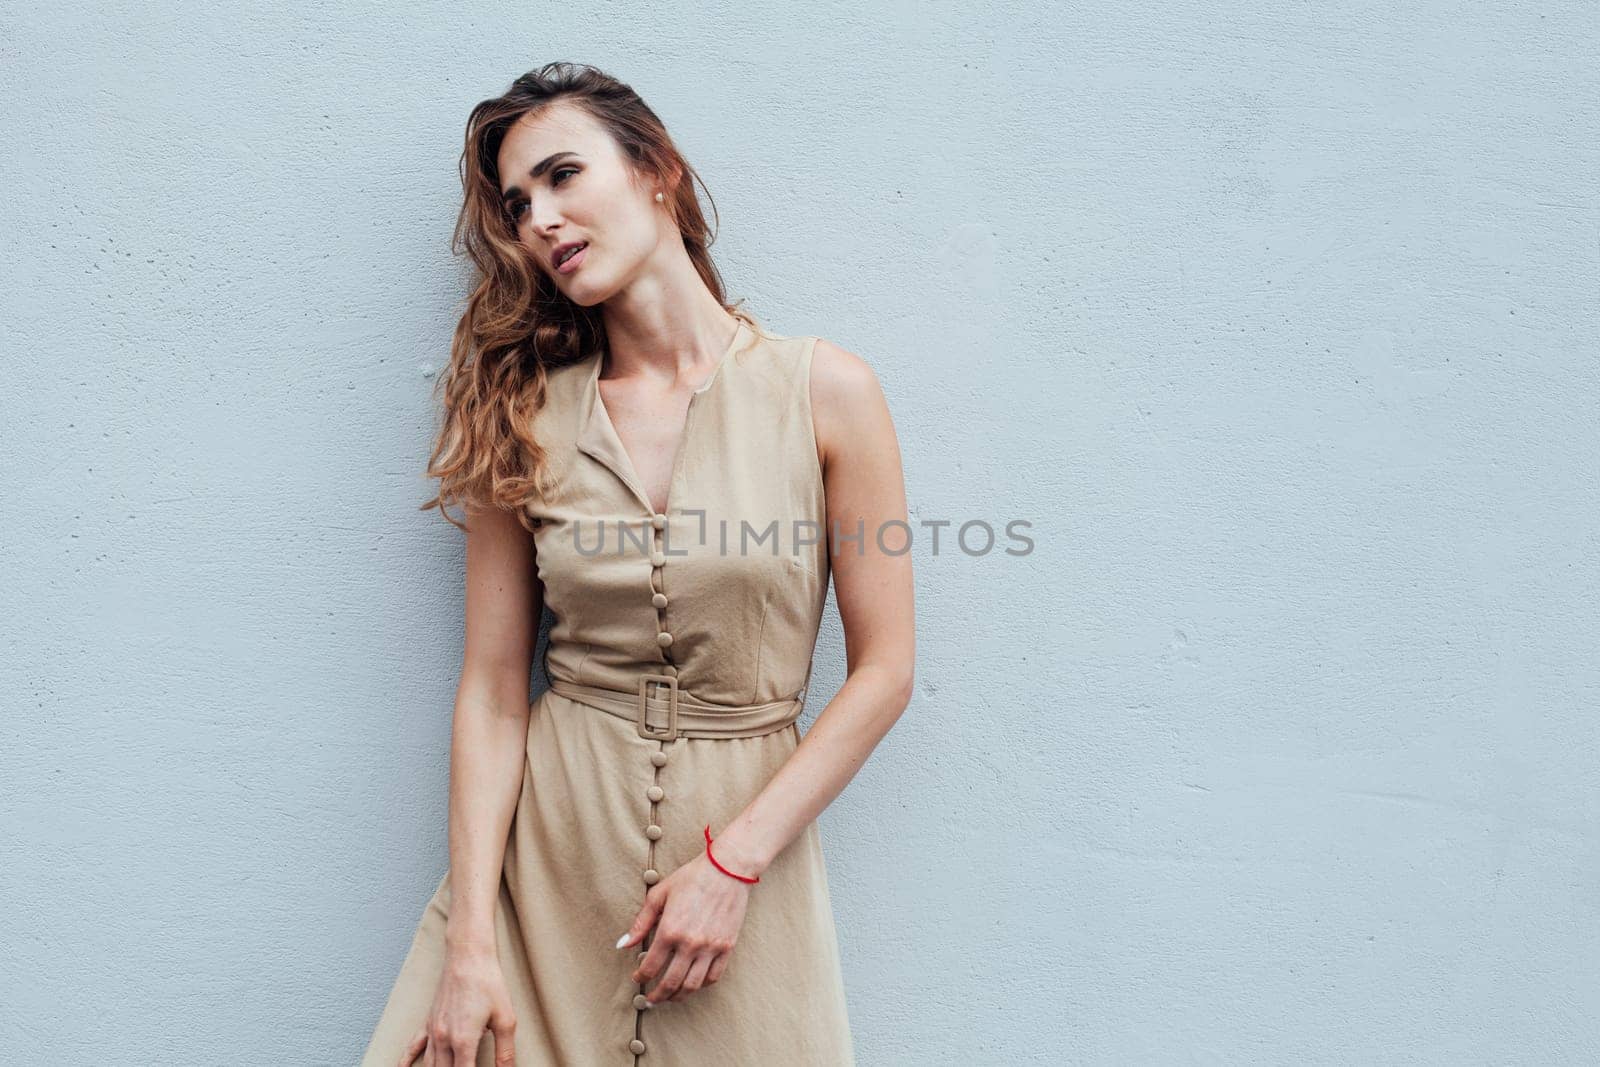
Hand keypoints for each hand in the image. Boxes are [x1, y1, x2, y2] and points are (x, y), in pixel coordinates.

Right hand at [398, 945, 516, 1066]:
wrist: (469, 957)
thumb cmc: (488, 984)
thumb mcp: (506, 1019)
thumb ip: (506, 1051)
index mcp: (463, 1040)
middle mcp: (443, 1039)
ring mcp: (433, 1031)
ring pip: (430, 1065)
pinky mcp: (428, 1022)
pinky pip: (412, 1047)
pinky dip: (405, 1061)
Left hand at [616, 850, 751, 1002]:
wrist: (728, 869)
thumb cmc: (692, 878)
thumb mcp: (660, 894)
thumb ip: (640, 922)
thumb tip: (622, 944)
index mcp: (669, 930)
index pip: (650, 966)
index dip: (640, 977)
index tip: (637, 978)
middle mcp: (690, 943)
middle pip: (670, 983)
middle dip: (657, 996)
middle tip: (650, 999)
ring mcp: (710, 947)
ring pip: (692, 986)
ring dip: (678, 996)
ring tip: (670, 997)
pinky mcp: (727, 947)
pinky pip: (713, 976)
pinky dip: (701, 985)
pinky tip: (693, 984)